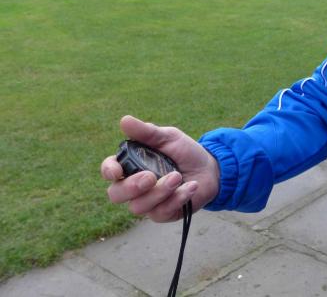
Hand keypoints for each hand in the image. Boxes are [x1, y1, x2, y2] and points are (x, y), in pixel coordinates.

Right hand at [100, 115, 219, 221]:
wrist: (210, 168)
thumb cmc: (184, 152)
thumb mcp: (168, 137)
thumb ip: (147, 132)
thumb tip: (124, 120)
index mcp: (130, 164)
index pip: (109, 170)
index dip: (108, 171)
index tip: (118, 171)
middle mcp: (134, 186)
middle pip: (116, 194)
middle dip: (131, 187)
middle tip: (150, 177)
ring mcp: (148, 202)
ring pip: (139, 206)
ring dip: (160, 191)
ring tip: (178, 177)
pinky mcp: (163, 213)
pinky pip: (162, 212)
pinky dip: (177, 198)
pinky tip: (191, 186)